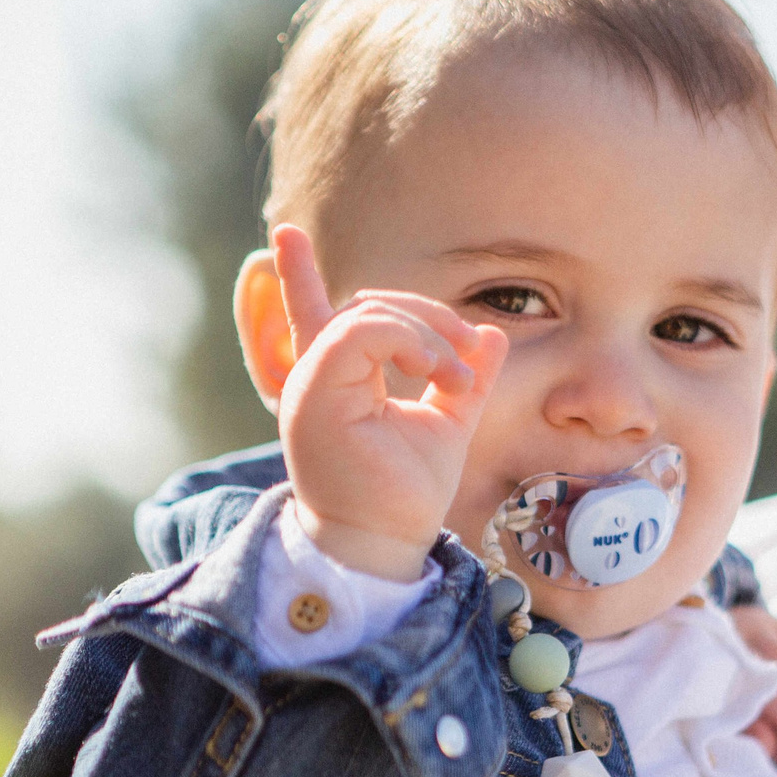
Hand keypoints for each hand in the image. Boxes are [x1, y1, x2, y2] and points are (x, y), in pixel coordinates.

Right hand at [271, 223, 506, 580]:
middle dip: (425, 315)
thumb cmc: (407, 494)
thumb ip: (464, 378)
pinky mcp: (315, 394)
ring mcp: (311, 384)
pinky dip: (408, 342)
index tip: (286, 234)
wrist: (387, 543)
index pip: (315, 316)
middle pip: (364, 308)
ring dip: (424, 333)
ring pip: (364, 316)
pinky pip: (358, 335)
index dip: (297, 277)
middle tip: (467, 348)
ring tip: (455, 377)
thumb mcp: (448, 424)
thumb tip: (491, 334)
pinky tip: (437, 373)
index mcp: (338, 383)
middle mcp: (317, 378)